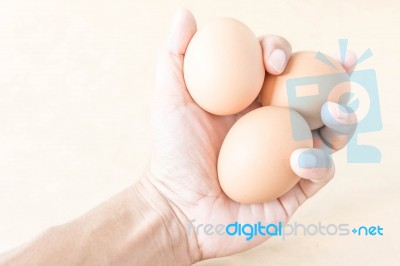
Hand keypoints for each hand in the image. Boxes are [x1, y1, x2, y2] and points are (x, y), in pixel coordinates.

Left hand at [144, 8, 356, 261]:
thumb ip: (177, 56)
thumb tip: (185, 13)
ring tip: (336, 112)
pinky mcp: (294, 190)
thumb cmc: (172, 153)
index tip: (276, 60)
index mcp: (250, 103)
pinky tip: (300, 160)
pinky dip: (318, 163)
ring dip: (343, 119)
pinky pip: (320, 173)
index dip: (285, 54)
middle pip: (313, 97)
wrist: (177, 208)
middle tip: (342, 71)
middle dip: (334, 80)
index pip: (279, 70)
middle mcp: (272, 127)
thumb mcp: (170, 99)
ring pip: (328, 133)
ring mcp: (286, 157)